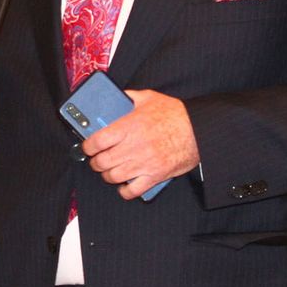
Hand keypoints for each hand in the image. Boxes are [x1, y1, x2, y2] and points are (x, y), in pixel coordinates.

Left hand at [80, 89, 198, 199]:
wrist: (199, 131)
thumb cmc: (176, 114)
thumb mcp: (149, 98)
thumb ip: (129, 97)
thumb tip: (116, 96)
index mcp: (128, 127)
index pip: (96, 141)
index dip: (87, 146)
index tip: (87, 146)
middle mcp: (133, 147)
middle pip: (101, 162)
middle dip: (95, 162)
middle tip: (97, 158)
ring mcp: (143, 163)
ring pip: (113, 177)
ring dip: (108, 175)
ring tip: (109, 170)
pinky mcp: (154, 176)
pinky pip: (132, 191)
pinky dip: (125, 190)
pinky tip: (124, 185)